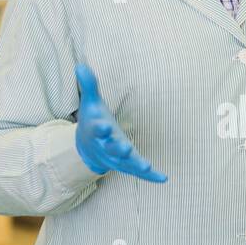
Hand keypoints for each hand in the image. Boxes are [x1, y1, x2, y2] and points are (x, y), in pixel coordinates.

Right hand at [73, 64, 166, 182]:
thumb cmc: (93, 122)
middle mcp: (106, 146)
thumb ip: (89, 86)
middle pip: (112, 148)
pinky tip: (164, 178)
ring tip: (146, 167)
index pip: (97, 129)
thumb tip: (81, 66)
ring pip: (126, 163)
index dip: (100, 128)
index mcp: (97, 130)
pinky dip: (151, 177)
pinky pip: (139, 173)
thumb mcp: (90, 104)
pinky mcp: (127, 164)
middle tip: (126, 148)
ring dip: (136, 164)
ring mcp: (117, 157)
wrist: (88, 149)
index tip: (104, 126)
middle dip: (118, 148)